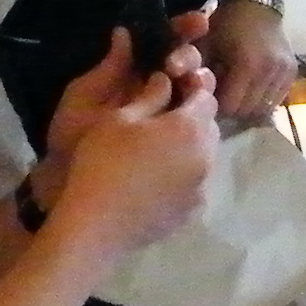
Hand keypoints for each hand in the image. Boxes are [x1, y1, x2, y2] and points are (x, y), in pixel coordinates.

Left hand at [43, 10, 211, 172]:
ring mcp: (167, 114)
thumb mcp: (84, 98)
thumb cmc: (71, 139)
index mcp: (131, 73)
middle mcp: (154, 88)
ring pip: (196, 87)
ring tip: (192, 82)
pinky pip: (197, 120)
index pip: (162, 42)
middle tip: (176, 65)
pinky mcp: (176, 141)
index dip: (182, 29)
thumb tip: (124, 31)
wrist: (68, 185)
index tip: (198, 22)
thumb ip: (108, 68)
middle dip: (189, 54)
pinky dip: (204, 110)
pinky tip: (202, 106)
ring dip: (201, 78)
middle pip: (185, 61)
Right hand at [54, 56, 217, 256]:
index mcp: (191, 128)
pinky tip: (156, 181)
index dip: (190, 89)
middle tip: (161, 119)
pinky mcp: (191, 213)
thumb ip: (150, 95)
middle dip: (192, 118)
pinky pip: (195, 184)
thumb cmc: (103, 162)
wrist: (96, 225)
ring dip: (189, 148)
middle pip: (210, 128)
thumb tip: (166, 81)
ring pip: (204, 157)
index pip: (206, 97)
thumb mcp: (120, 118)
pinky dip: (183, 177)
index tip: (170, 88)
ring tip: (157, 151)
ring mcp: (201, 189)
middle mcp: (206, 157)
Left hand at [202, 0, 294, 130]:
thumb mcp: (205, 46)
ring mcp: (284, 73)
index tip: (209, 99)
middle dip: (232, 110)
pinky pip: (276, 101)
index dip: (216, 106)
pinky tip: (251, 91)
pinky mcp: (292, 73)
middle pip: (247, 111)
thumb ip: (199, 74)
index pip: (230, 106)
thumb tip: (197, 101)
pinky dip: (262, 101)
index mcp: (246, 64)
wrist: (256, 4)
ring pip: (263, 109)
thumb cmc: (225, 24)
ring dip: (248, 107)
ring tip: (237, 95)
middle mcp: (269, 71)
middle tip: (222, 98)